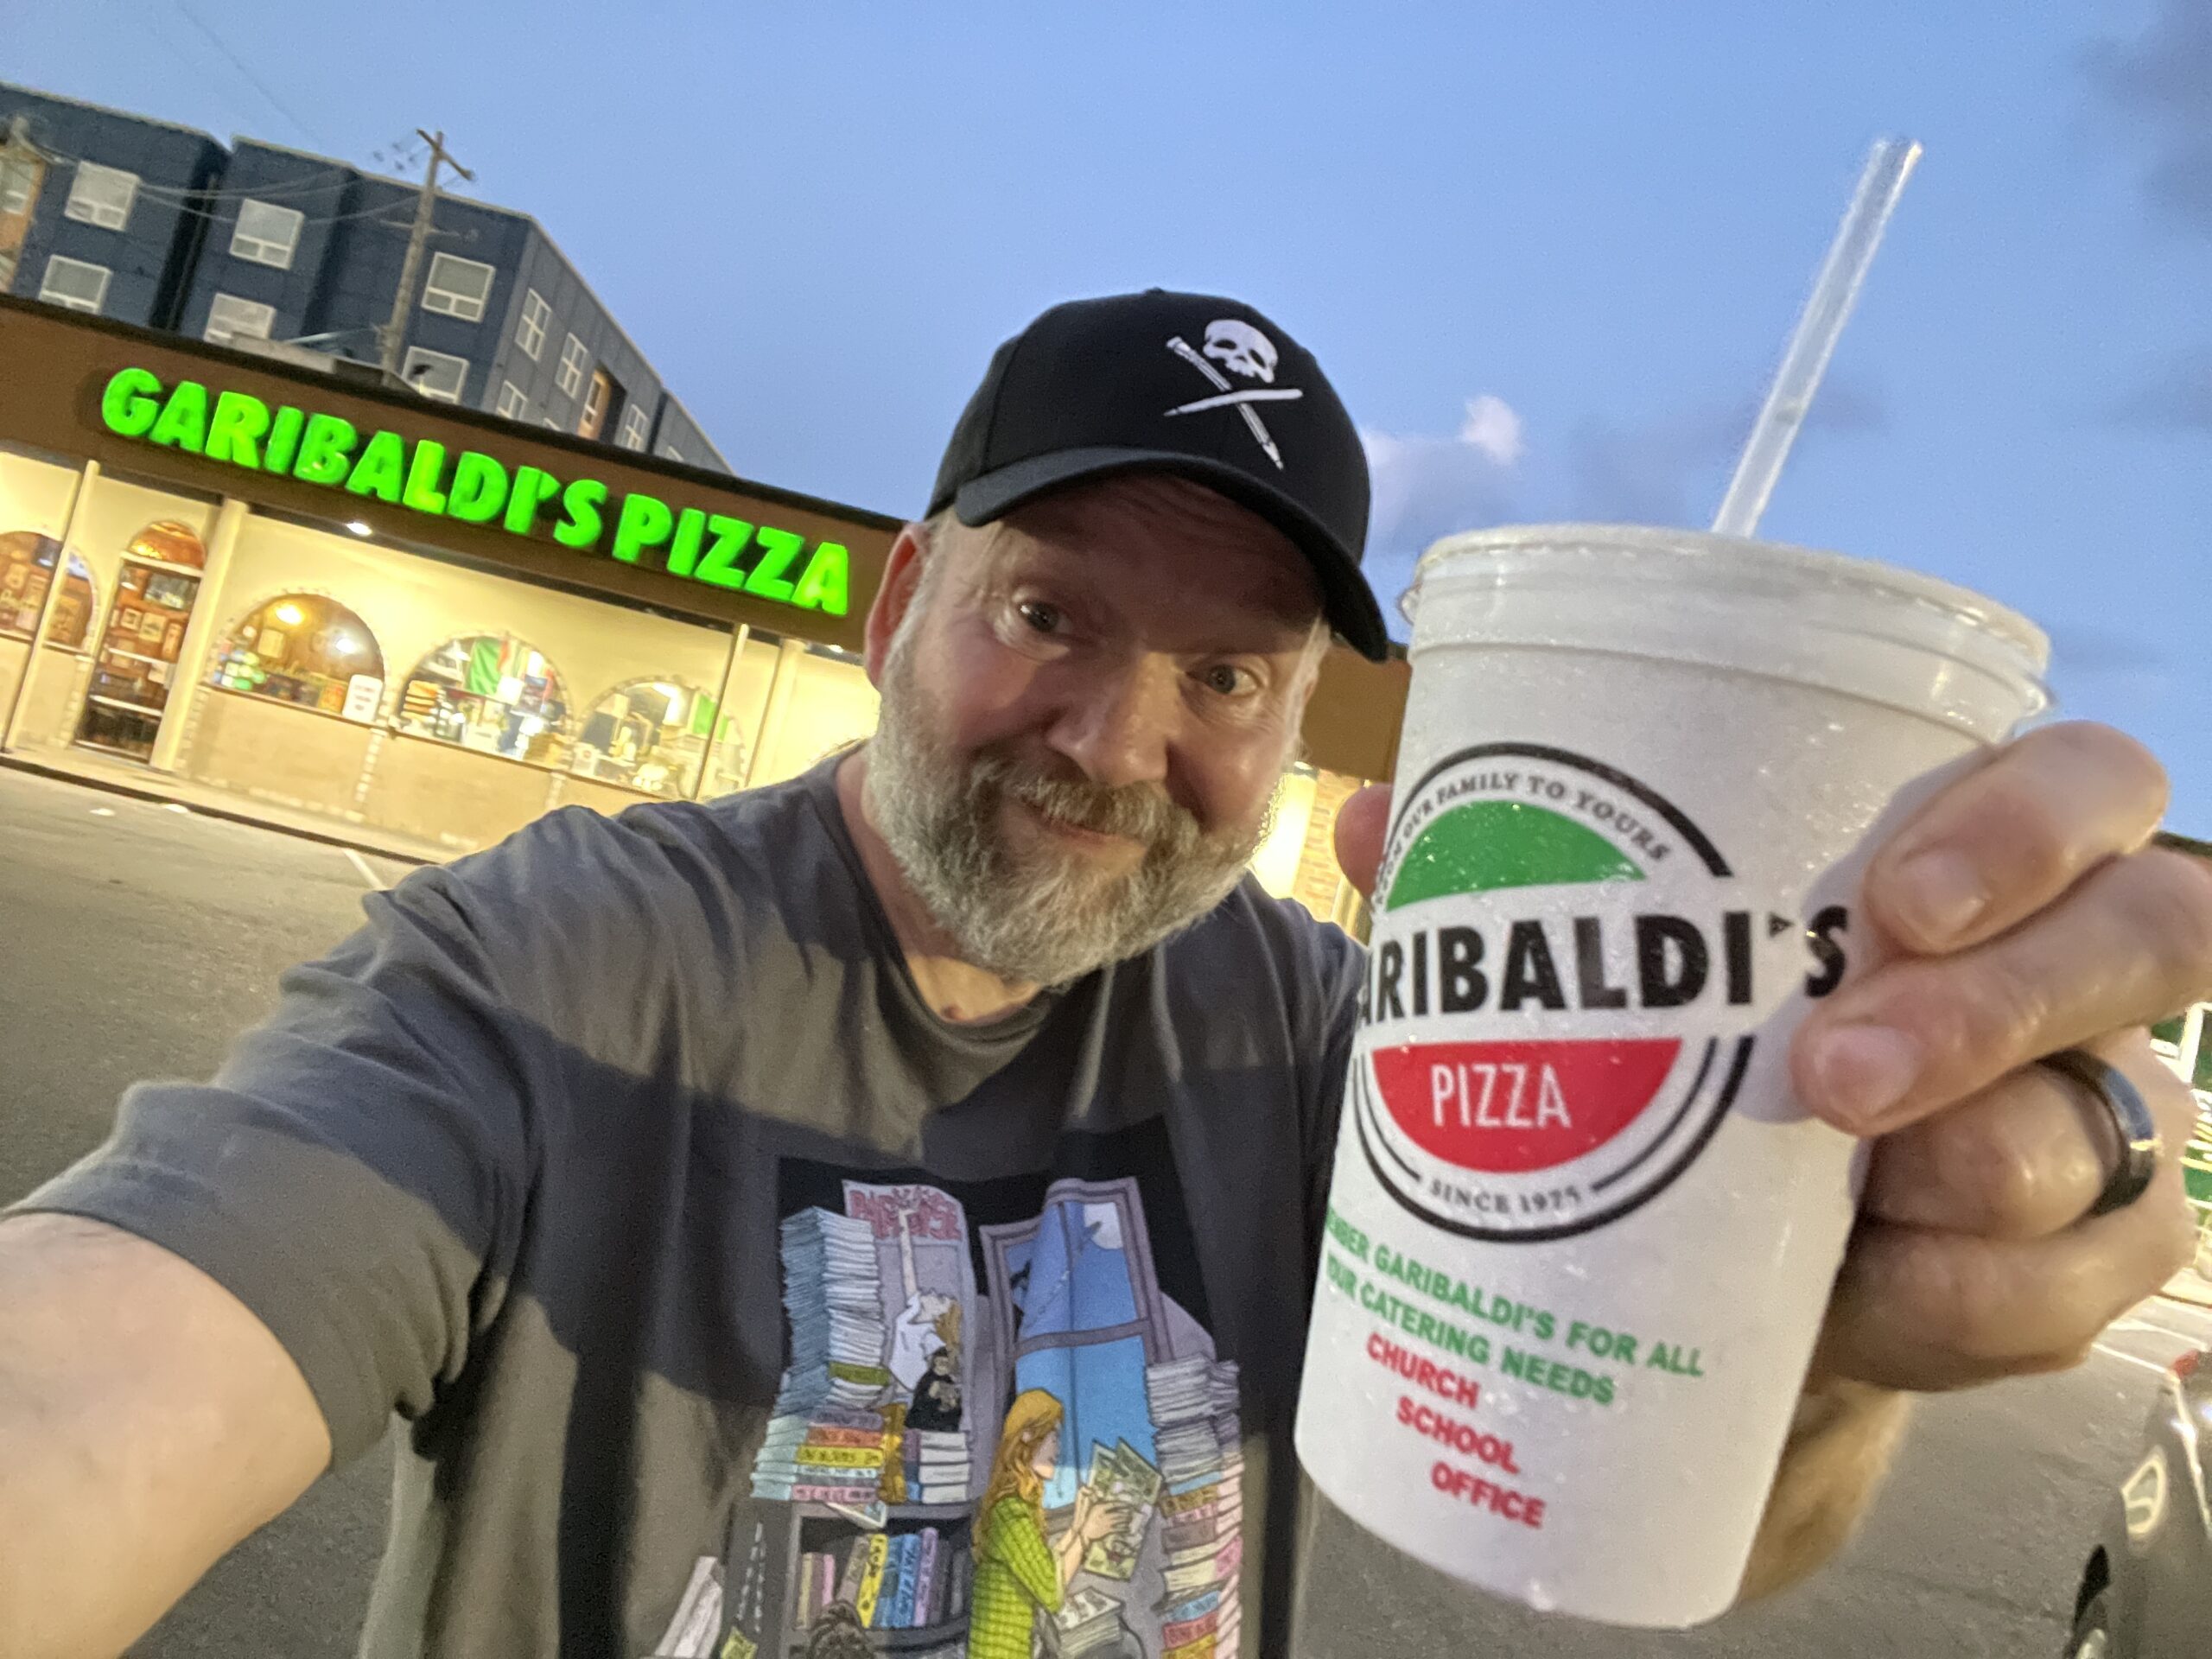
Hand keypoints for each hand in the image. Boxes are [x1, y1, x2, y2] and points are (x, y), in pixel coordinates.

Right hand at [1071, 1488, 1129, 1545]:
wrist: (1084, 1533)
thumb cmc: (1089, 1520)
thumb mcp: (1093, 1509)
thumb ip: (1100, 1503)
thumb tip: (1106, 1497)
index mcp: (1099, 1508)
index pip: (1113, 1504)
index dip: (1121, 1504)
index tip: (1127, 1504)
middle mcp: (1103, 1515)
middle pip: (1117, 1513)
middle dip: (1125, 1512)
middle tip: (1131, 1511)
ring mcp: (1105, 1523)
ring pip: (1118, 1520)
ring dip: (1125, 1519)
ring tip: (1130, 1518)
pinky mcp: (1107, 1531)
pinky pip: (1117, 1529)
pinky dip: (1123, 1528)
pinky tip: (1127, 1528)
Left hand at [1332, 723, 2210, 1391]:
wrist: (1721, 1273)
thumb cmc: (1688, 1061)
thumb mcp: (1607, 974)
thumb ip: (1507, 883)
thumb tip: (1385, 819)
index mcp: (1975, 861)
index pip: (2088, 787)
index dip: (2034, 823)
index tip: (1897, 898)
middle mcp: (2066, 977)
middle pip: (2149, 935)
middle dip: (2003, 1001)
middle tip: (1833, 1072)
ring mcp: (2084, 1124)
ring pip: (2112, 1127)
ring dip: (1985, 1160)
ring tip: (1853, 1186)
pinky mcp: (2066, 1268)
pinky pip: (2081, 1285)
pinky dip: (1982, 1296)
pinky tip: (1880, 1292)